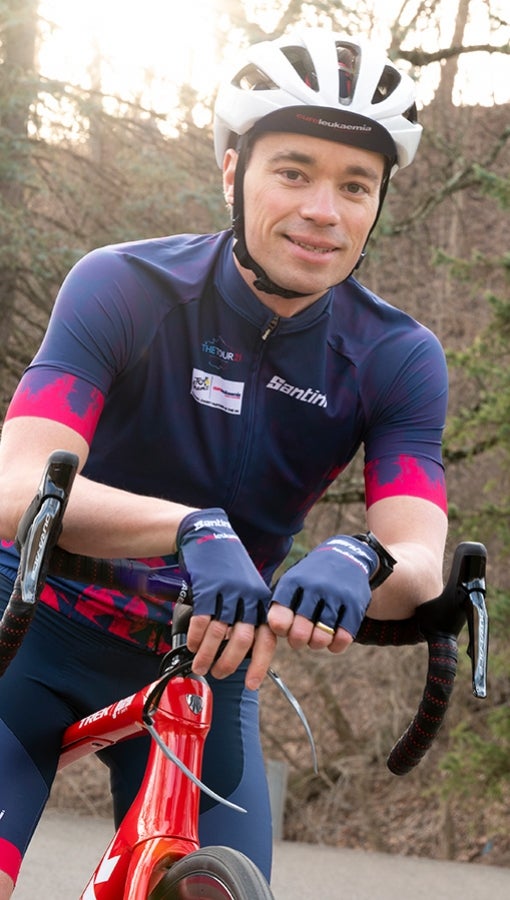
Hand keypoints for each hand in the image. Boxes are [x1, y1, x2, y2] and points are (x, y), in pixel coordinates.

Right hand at [176, 508, 272, 684]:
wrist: (208, 535)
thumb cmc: (227, 569)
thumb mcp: (246, 590)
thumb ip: (247, 617)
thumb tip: (240, 653)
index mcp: (262, 601)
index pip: (267, 638)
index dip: (260, 665)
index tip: (251, 685)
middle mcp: (249, 597)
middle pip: (242, 640)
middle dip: (228, 663)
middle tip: (217, 675)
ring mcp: (229, 591)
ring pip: (219, 633)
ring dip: (207, 655)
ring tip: (199, 666)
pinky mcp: (208, 587)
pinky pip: (201, 619)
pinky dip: (195, 636)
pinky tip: (191, 644)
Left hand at [268, 535, 378, 650]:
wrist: (346, 555)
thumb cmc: (310, 578)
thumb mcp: (291, 581)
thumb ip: (277, 606)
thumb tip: (268, 634)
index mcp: (293, 582)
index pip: (279, 618)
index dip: (281, 629)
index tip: (285, 627)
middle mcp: (314, 587)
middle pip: (300, 632)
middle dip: (297, 641)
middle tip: (299, 637)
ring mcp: (336, 596)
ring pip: (321, 637)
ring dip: (316, 643)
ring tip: (315, 637)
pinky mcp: (355, 605)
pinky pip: (343, 638)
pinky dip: (335, 645)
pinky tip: (332, 638)